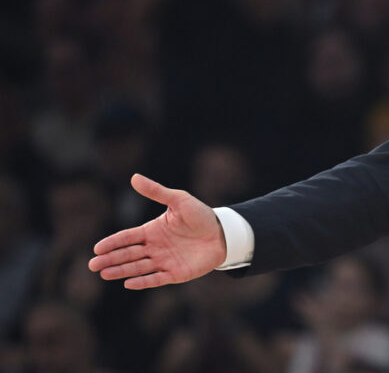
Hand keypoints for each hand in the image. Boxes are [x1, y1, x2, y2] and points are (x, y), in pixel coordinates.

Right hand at [89, 174, 226, 289]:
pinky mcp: (175, 273)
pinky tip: (128, 284)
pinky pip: (156, 278)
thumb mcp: (178, 200)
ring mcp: (164, 261)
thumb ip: (157, 192)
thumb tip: (134, 177)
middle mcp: (154, 247)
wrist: (223, 233)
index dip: (112, 243)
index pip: (127, 237)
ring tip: (104, 274)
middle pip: (128, 254)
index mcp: (152, 231)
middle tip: (93, 265)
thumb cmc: (200, 215)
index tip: (97, 248)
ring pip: (138, 267)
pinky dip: (142, 281)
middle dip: (110, 259)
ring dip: (121, 271)